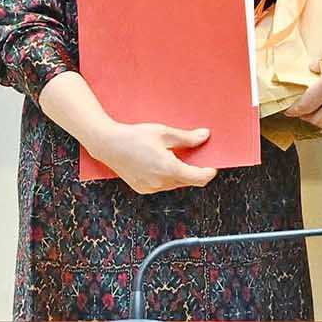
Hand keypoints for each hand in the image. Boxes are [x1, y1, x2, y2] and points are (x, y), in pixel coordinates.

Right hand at [85, 122, 217, 194]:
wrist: (108, 144)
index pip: (198, 178)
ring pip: (174, 184)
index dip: (208, 173)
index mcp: (169, 168)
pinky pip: (162, 185)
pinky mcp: (143, 189)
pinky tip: (159, 163)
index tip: (212, 166)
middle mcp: (161, 182)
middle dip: (193, 170)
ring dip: (179, 173)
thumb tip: (205, 136)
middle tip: (193, 156)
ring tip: (173, 157)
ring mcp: (151, 188)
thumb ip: (187, 138)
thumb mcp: (164, 133)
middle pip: (187, 181)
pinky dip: (166, 177)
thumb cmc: (135, 136)